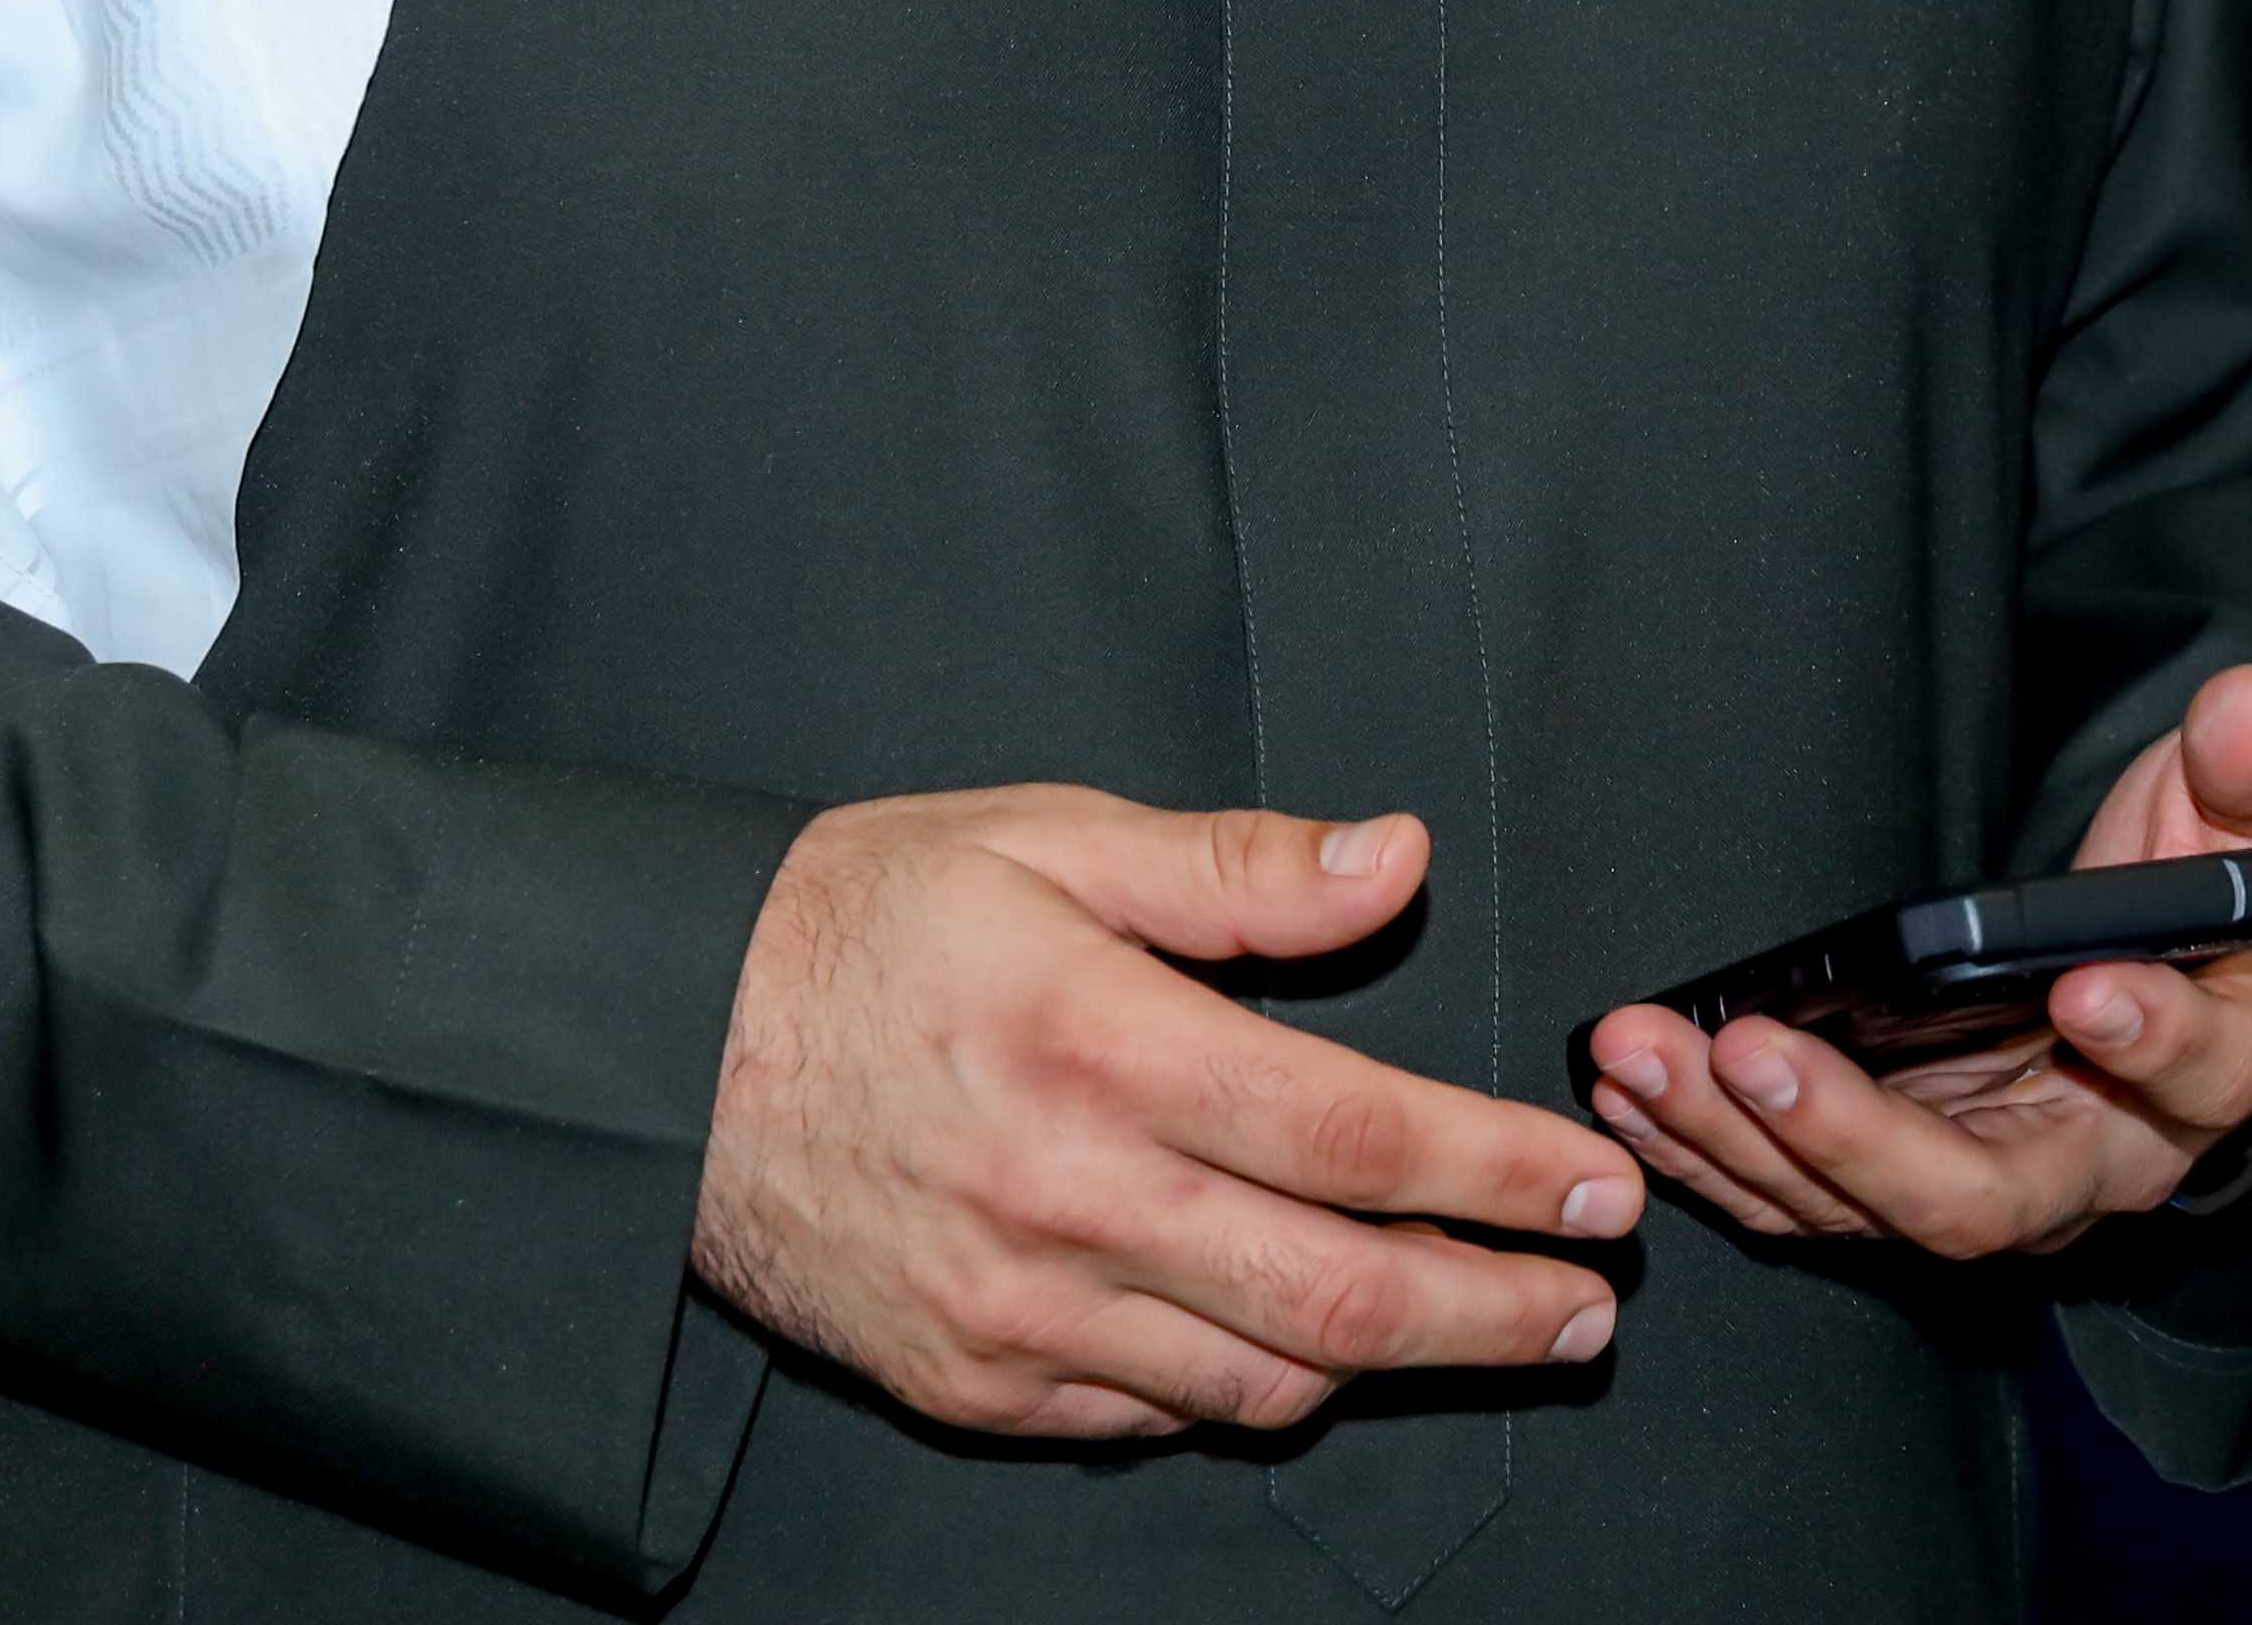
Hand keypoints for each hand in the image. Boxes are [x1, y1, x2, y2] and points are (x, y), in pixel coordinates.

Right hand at [689, 788, 1636, 1444]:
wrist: (654, 1054)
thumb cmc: (863, 921)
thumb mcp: (1047, 836)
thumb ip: (1237, 867)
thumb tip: (1397, 860)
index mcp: (1102, 1045)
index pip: (1357, 1136)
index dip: (1502, 1172)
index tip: (1597, 1187)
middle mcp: (1069, 1198)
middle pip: (1340, 1294)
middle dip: (1496, 1311)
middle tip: (1590, 1306)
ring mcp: (1018, 1313)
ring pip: (1261, 1377)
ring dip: (1390, 1360)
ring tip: (1476, 1320)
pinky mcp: (972, 1383)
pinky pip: (1154, 1415)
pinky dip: (1247, 1384)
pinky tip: (1298, 1339)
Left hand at [1580, 662, 2251, 1264]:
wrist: (2194, 990)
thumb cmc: (2224, 898)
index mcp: (2206, 1070)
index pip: (2188, 1074)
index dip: (2146, 1036)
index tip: (2082, 984)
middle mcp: (2091, 1158)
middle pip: (1978, 1195)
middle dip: (1854, 1134)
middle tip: (1758, 1049)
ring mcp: (1984, 1174)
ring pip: (1863, 1206)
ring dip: (1743, 1139)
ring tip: (1649, 1054)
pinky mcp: (1901, 1174)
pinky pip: (1797, 1194)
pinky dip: (1710, 1151)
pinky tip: (1634, 1089)